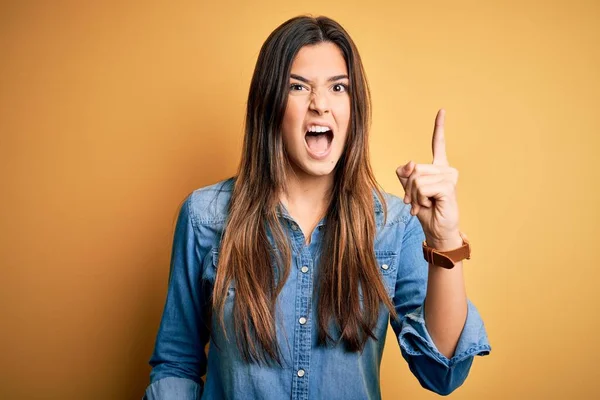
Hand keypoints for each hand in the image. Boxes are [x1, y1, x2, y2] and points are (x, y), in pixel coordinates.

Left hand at [396, 109, 461, 249]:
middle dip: (408, 188)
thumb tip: (409, 163)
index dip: (439, 127)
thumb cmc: (425, 210)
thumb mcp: (409, 190)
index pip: (439, 144)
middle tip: (414, 201)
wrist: (437, 230)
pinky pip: (422, 187)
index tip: (442, 110)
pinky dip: (420, 199)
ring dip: (413, 195)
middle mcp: (446, 170)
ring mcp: (449, 177)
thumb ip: (405, 173)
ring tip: (423, 204)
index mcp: (438, 168)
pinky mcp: (448, 187)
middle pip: (414, 168)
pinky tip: (429, 205)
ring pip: (416, 178)